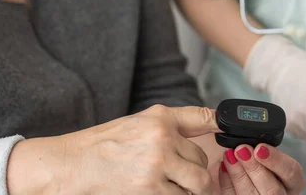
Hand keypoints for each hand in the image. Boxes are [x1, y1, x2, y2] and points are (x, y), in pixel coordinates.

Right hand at [8, 105, 219, 194]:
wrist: (73, 165)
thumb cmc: (104, 145)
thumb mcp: (139, 123)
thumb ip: (171, 125)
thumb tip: (207, 125)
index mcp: (160, 119)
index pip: (203, 119)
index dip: (222, 126)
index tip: (232, 132)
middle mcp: (162, 139)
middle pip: (202, 160)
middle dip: (196, 170)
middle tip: (182, 174)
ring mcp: (157, 166)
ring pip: (197, 183)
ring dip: (190, 189)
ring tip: (174, 185)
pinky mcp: (151, 191)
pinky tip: (160, 190)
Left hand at [214, 144, 304, 193]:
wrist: (251, 180)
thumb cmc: (263, 164)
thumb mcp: (269, 156)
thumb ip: (263, 150)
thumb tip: (249, 140)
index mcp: (292, 182)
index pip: (292, 172)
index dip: (276, 160)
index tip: (260, 148)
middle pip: (272, 189)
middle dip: (254, 168)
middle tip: (241, 150)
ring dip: (238, 174)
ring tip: (229, 156)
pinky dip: (226, 182)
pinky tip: (223, 167)